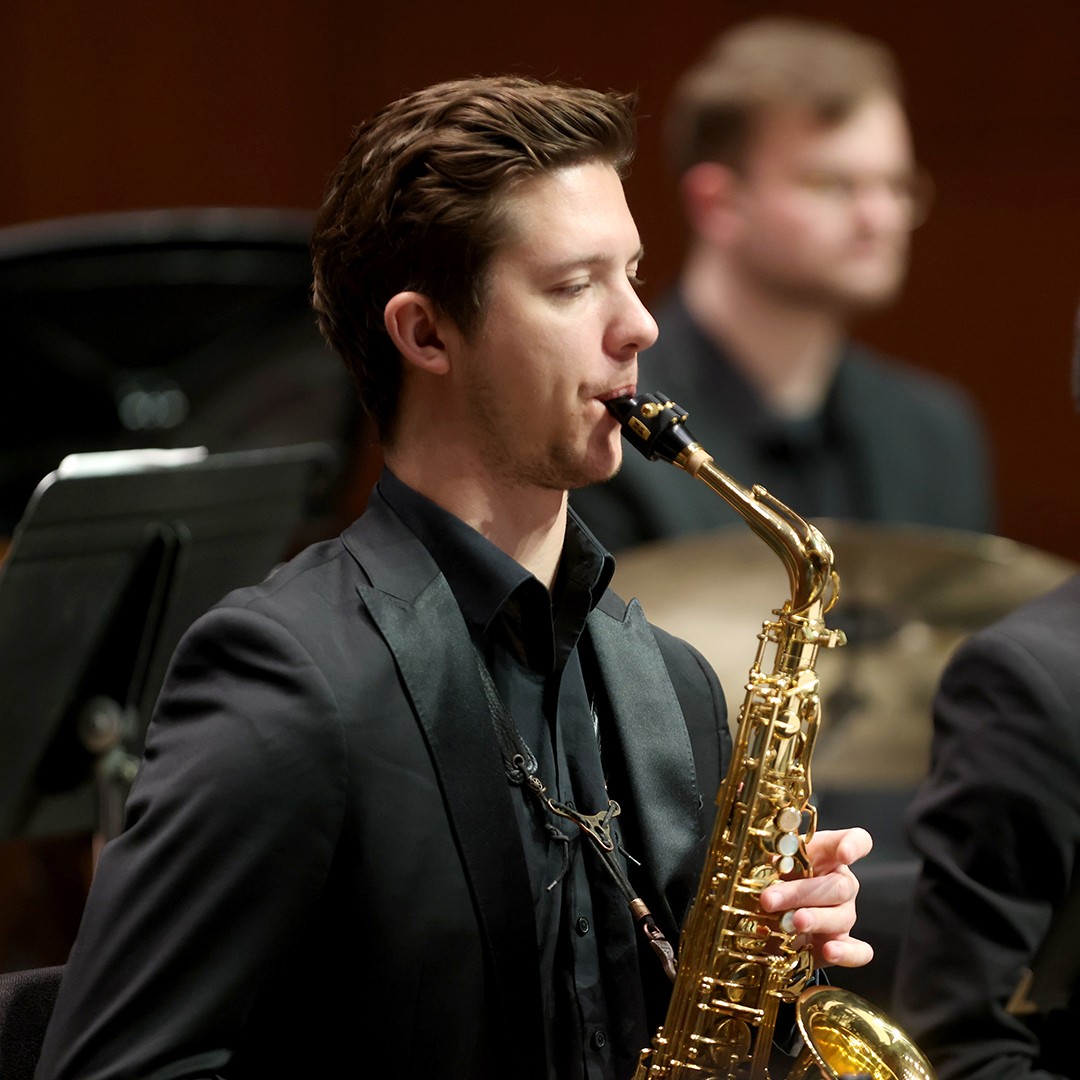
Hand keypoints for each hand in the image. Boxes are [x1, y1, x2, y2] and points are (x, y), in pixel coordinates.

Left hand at [759, 827, 872, 968]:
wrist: (774, 916)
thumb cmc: (776, 878)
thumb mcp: (770, 863)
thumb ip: (769, 860)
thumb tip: (760, 862)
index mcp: (827, 854)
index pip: (855, 841)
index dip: (854, 845)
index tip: (843, 854)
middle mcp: (841, 883)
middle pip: (838, 886)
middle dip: (802, 893)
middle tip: (770, 900)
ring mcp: (844, 914)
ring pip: (841, 916)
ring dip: (815, 919)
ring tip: (793, 923)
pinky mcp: (843, 944)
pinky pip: (857, 951)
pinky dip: (846, 954)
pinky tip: (829, 951)